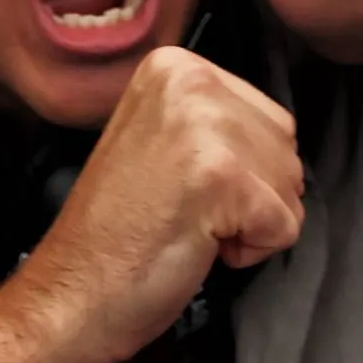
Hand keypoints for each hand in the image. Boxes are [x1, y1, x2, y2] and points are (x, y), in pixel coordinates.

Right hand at [6, 47, 302, 362]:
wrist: (70, 295)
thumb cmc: (119, 232)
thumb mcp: (162, 140)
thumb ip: (215, 120)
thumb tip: (277, 133)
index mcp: (176, 67)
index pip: (271, 118)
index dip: (243, 168)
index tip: (183, 186)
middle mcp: (192, 82)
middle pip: (287, 147)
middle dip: (254, 194)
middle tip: (184, 210)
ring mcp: (206, 127)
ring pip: (292, 185)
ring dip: (253, 222)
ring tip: (188, 225)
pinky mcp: (222, 176)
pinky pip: (286, 224)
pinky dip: (252, 250)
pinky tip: (196, 245)